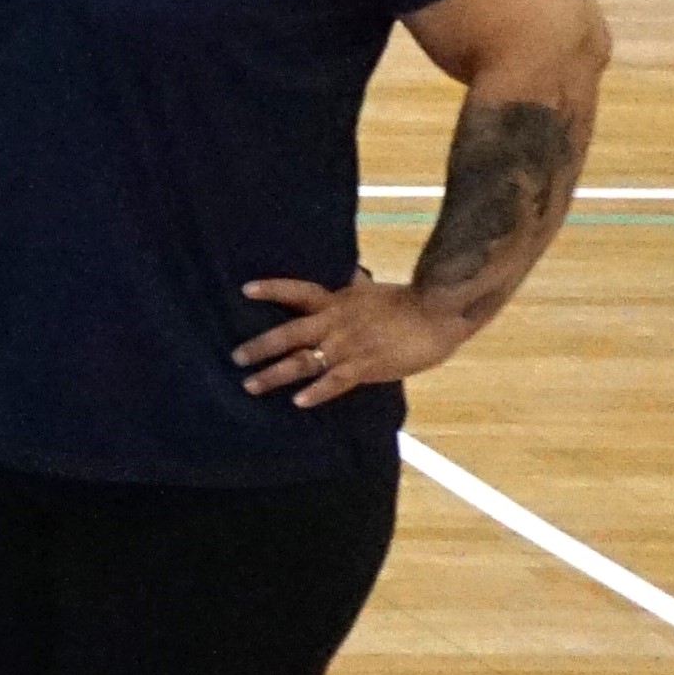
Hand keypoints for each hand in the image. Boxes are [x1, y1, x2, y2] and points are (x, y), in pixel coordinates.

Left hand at [236, 273, 473, 406]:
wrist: (438, 316)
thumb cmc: (407, 304)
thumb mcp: (371, 291)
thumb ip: (354, 286)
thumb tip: (349, 272)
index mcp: (337, 302)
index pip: (298, 292)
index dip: (272, 289)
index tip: (245, 289)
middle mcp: (335, 323)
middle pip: (289, 332)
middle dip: (260, 346)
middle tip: (235, 357)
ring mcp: (348, 346)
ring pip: (303, 360)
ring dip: (275, 374)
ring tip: (251, 385)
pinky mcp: (366, 366)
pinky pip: (335, 381)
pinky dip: (317, 392)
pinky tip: (298, 402)